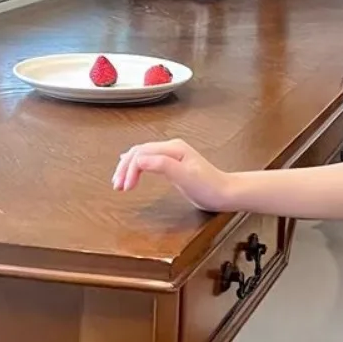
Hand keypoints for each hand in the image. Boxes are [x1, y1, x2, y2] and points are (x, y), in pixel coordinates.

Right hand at [112, 139, 232, 211]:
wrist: (225, 193)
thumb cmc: (208, 187)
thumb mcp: (185, 177)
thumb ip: (162, 166)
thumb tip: (139, 161)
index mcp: (173, 148)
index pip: (141, 154)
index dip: (129, 170)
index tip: (125, 188)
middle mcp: (171, 148)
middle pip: (139, 152)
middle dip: (125, 168)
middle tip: (117, 186)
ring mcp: (172, 155)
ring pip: (142, 156)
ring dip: (128, 168)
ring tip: (120, 183)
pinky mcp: (173, 164)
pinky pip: (149, 160)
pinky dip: (136, 166)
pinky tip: (131, 169)